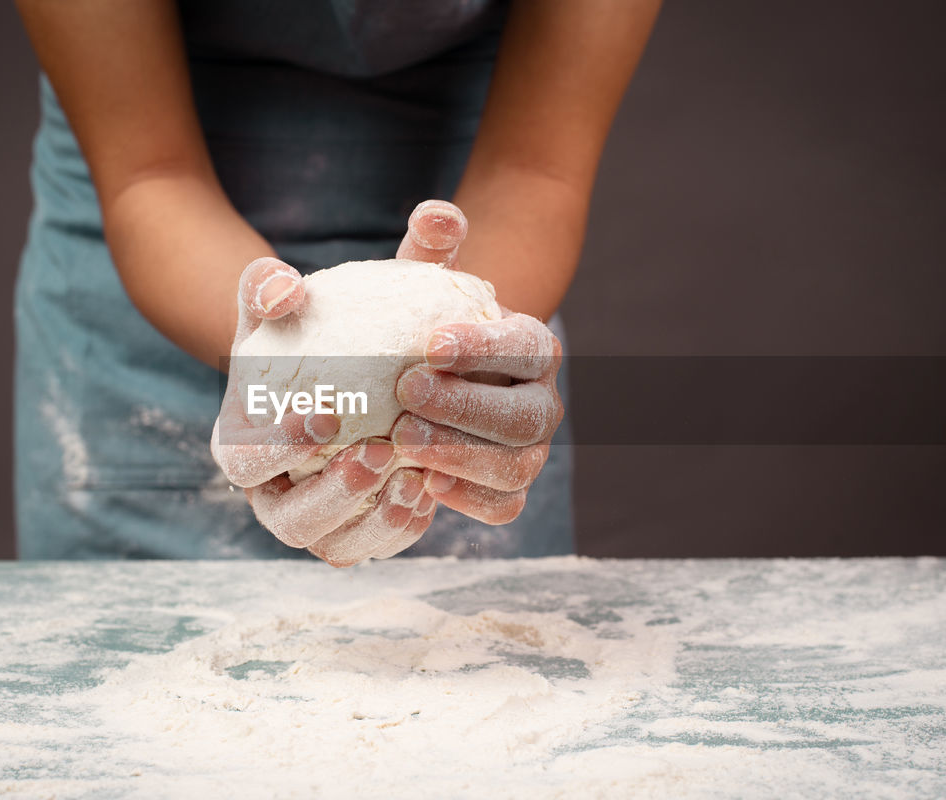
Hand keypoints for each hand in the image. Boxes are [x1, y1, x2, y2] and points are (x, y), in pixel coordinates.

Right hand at [211, 203, 474, 565]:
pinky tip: (431, 490)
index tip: (327, 414)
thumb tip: (285, 278)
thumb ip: (277, 282)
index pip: (242, 459)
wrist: (350, 373)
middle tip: (381, 451)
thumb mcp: (295, 303)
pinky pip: (372, 546)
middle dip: (332, 491)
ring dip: (371, 516)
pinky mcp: (352, 536)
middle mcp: (270, 493)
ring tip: (413, 473)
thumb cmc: (313, 335)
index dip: (278, 446)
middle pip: (285, 518)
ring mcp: (311, 521)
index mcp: (240, 441)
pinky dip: (398, 527)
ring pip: (332, 544)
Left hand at [391, 203, 564, 524]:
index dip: (485, 347)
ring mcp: (529, 450)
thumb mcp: (418, 283)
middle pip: (525, 414)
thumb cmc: (416, 328)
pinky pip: (502, 505)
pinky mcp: (507, 490)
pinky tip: (420, 484)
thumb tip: (435, 215)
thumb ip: (427, 247)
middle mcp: (542, 400)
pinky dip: (466, 498)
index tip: (430, 343)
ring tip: (402, 442)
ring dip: (460, 454)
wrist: (414, 387)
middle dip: (467, 406)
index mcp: (532, 346)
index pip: (524, 345)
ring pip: (516, 464)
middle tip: (406, 394)